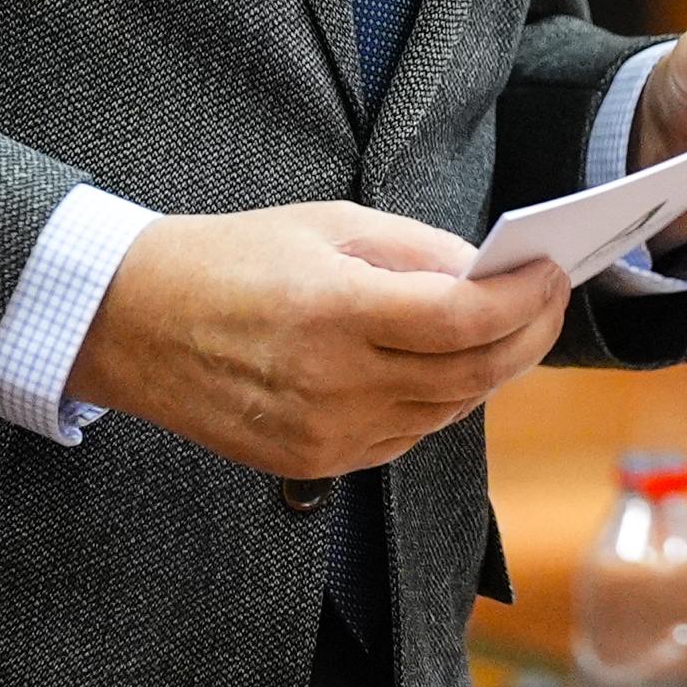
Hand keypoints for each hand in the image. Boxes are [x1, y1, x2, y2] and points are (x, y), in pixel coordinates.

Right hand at [67, 201, 568, 477]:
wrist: (133, 323)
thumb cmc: (227, 259)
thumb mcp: (326, 224)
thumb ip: (415, 251)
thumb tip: (489, 272)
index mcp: (335, 310)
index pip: (464, 320)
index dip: (524, 298)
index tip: (554, 271)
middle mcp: (334, 383)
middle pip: (471, 372)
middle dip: (528, 334)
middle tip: (551, 298)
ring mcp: (325, 434)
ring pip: (448, 411)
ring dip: (491, 369)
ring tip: (511, 327)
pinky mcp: (314, 463)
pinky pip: (407, 436)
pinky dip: (442, 402)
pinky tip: (448, 367)